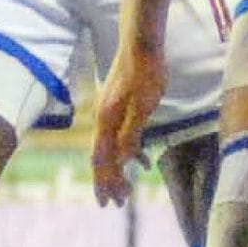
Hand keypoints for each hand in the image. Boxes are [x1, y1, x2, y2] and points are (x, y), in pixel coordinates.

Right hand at [92, 45, 168, 205]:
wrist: (141, 43)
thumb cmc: (145, 73)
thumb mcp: (143, 107)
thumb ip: (132, 134)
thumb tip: (123, 161)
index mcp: (106, 121)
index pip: (102, 161)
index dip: (106, 183)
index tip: (109, 203)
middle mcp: (102, 118)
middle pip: (102, 157)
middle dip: (108, 181)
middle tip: (116, 203)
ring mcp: (109, 110)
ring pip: (110, 147)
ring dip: (119, 167)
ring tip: (130, 184)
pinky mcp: (118, 103)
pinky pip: (118, 135)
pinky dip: (127, 150)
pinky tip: (141, 156)